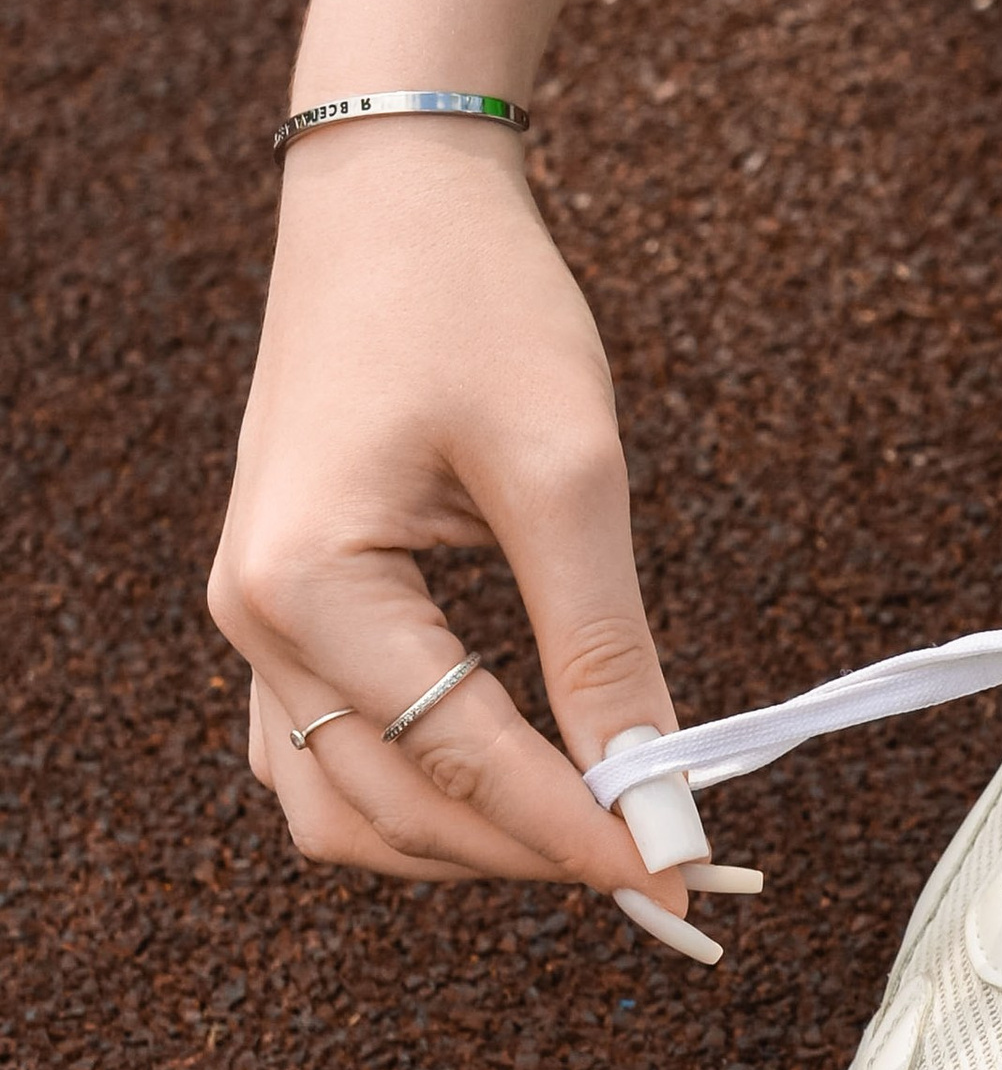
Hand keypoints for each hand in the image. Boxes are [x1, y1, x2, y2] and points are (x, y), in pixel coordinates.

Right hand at [210, 127, 693, 914]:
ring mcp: (251, 623)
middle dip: (530, 851)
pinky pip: (327, 756)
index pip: (460, 760)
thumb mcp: (568, 467)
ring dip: (465, 842)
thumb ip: (606, 644)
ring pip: (343, 809)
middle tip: (662, 860)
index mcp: (306, 582)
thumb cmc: (476, 298)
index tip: (681, 875)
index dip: (579, 832)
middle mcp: (251, 620)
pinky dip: (418, 793)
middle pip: (391, 811)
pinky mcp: (279, 612)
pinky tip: (514, 779)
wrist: (393, 194)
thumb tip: (661, 788)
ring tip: (592, 828)